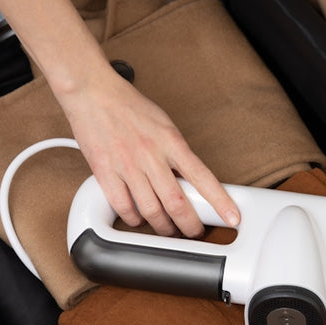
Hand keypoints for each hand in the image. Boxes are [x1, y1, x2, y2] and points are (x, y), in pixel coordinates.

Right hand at [55, 66, 239, 237]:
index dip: (220, 201)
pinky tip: (138, 218)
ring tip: (168, 230)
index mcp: (171, 141)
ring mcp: (127, 166)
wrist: (93, 93)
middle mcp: (151, 155)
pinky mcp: (105, 172)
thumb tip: (188, 178)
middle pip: (177, 203)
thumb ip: (176, 151)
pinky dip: (133, 218)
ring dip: (163, 227)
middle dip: (189, 225)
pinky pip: (123, 206)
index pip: (203, 177)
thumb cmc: (129, 106)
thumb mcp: (164, 125)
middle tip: (194, 232)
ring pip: (151, 210)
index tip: (232, 217)